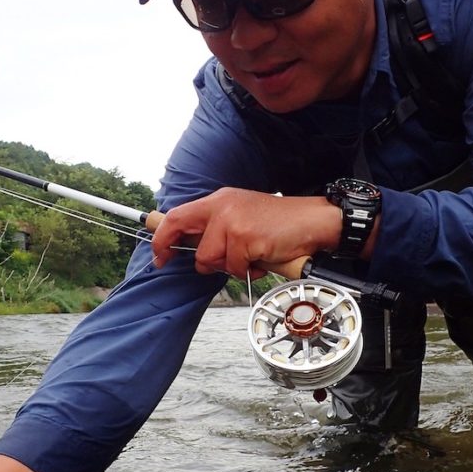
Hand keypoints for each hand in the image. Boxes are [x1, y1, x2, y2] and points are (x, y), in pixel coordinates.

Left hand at [150, 187, 340, 278]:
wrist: (312, 221)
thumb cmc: (280, 224)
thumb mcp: (242, 217)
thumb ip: (217, 228)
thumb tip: (195, 249)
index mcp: (219, 200)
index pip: (176, 216)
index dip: (162, 237)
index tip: (160, 256)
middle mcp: (221, 207)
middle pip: (191, 242)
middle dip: (204, 261)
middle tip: (218, 264)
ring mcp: (232, 222)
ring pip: (211, 260)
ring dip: (232, 267)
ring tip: (252, 257)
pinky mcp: (244, 238)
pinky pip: (234, 267)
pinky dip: (248, 271)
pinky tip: (262, 259)